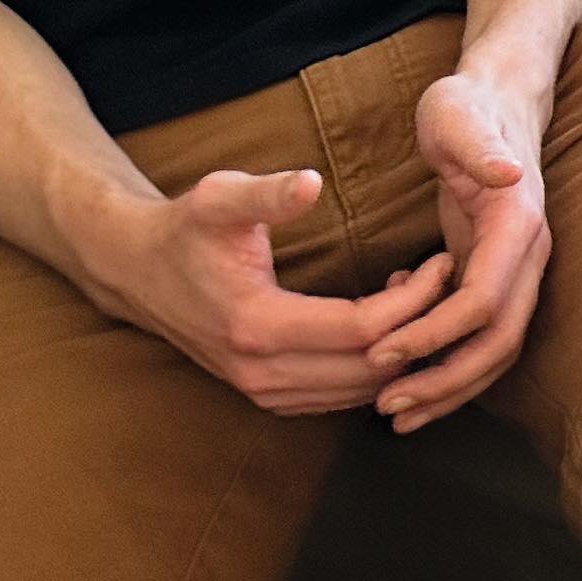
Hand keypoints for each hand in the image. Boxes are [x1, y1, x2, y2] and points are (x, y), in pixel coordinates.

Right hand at [76, 169, 454, 417]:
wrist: (138, 271)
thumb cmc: (185, 228)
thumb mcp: (220, 198)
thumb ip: (267, 194)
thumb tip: (310, 183)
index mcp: (256, 325)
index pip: (362, 329)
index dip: (415, 299)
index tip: (441, 261)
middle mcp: (260, 371)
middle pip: (370, 369)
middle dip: (419, 327)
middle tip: (443, 278)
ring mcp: (261, 391)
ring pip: (359, 391)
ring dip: (400, 350)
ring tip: (418, 293)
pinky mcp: (266, 394)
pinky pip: (338, 397)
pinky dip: (373, 367)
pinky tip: (387, 320)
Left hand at [365, 68, 556, 429]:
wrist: (494, 101)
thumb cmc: (463, 107)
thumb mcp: (457, 116)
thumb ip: (477, 146)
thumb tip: (508, 173)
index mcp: (518, 221)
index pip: (485, 299)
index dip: (435, 334)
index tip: (379, 353)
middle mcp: (528, 252)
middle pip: (501, 339)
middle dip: (446, 380)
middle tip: (387, 407)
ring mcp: (517, 266)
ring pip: (497, 347)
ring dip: (450, 387)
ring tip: (394, 412)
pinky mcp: (497, 273)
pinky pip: (481, 335)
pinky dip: (448, 364)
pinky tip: (401, 369)